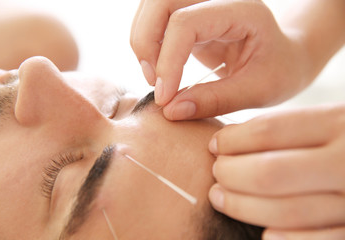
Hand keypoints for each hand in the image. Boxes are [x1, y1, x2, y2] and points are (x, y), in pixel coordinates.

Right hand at [131, 0, 309, 119]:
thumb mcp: (256, 91)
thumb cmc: (279, 71)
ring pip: (152, 9)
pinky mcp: (191, 19)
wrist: (284, 59)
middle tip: (154, 82)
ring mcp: (202, 5)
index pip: (187, 23)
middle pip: (161, 3)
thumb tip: (170, 110)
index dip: (169, 60)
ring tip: (156, 78)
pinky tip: (160, 71)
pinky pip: (156, 23)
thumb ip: (214, 100)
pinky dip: (149, 46)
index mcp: (242, 9)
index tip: (164, 98)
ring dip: (144, 43)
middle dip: (146, 43)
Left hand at [208, 104, 344, 238]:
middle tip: (216, 173)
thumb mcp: (330, 122)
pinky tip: (263, 234)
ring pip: (286, 211)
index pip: (268, 131)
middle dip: (230, 174)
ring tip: (221, 197)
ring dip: (242, 207)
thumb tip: (228, 144)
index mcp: (340, 123)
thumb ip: (291, 130)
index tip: (215, 145)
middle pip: (269, 172)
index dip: (232, 140)